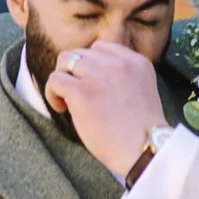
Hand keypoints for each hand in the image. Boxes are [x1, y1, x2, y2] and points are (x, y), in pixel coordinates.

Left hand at [49, 42, 165, 179]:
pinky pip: (55, 80)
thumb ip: (121, 79)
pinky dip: (52, 93)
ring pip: (65, 60)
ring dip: (63, 78)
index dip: (91, 65)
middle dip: (76, 72)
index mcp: (136, 62)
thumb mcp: (140, 92)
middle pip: (82, 52)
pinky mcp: (82, 91)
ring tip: (67, 99)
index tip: (91, 84)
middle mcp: (118, 63)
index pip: (103, 48)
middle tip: (77, 94)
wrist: (146, 150)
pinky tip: (61, 107)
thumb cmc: (142, 133)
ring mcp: (100, 75)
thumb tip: (89, 76)